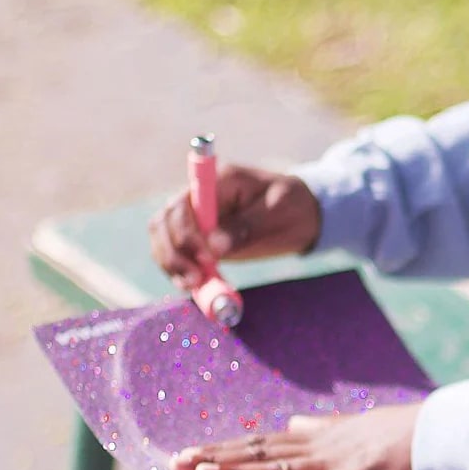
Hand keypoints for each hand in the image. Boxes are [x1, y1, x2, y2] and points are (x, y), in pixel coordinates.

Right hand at [149, 164, 322, 290]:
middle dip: (172, 253)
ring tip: (195, 286)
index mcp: (217, 182)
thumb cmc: (293, 205)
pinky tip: (197, 287)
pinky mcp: (199, 241)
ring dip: (171, 265)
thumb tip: (213, 248)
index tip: (206, 256)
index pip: (182, 205)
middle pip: (163, 222)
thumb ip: (246, 226)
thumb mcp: (278, 210)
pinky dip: (180, 273)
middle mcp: (199, 198)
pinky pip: (177, 255)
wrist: (305, 214)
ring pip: (163, 240)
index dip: (185, 233)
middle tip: (195, 279)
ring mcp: (196, 220)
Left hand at [170, 404, 424, 469]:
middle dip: (216, 460)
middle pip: (258, 454)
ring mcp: (337, 464)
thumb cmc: (403, 431)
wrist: (441, 432)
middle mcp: (319, 447)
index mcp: (318, 436)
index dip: (223, 449)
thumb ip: (323, 426)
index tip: (189, 454)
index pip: (260, 443)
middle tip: (175, 465)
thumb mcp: (356, 424)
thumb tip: (295, 422)